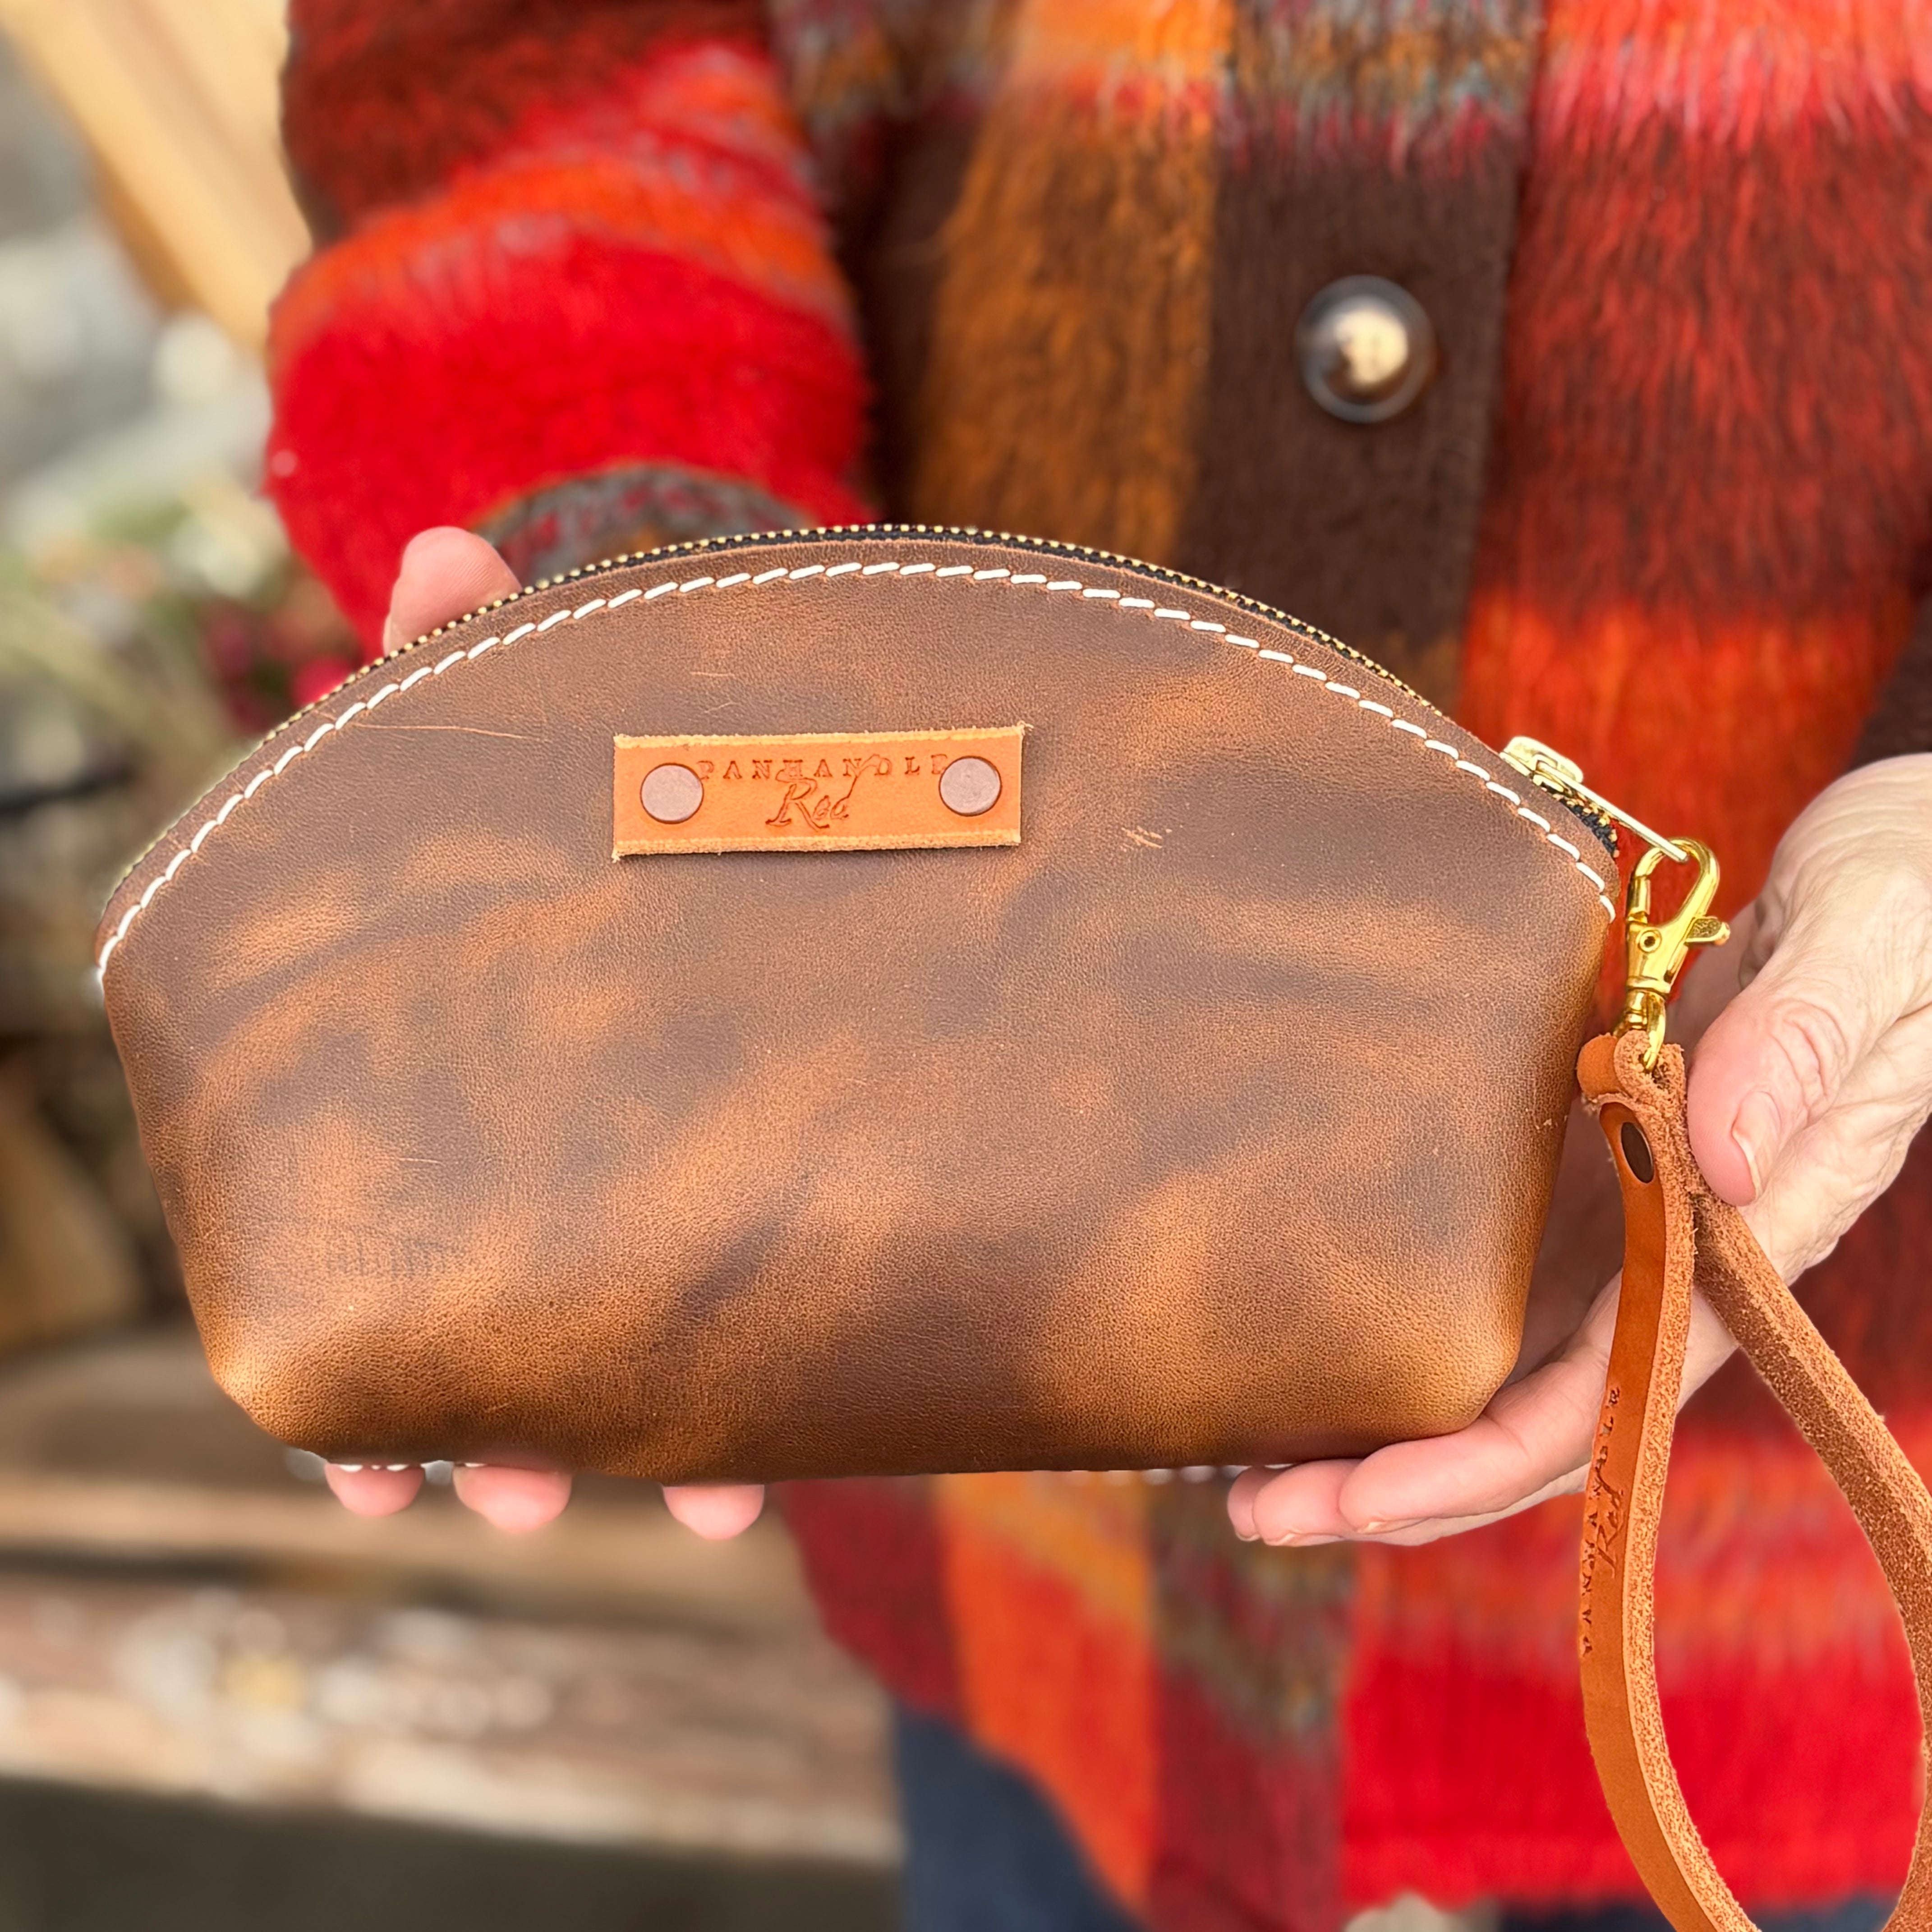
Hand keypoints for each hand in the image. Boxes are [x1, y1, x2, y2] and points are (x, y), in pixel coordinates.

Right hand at [322, 527, 766, 1541]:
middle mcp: (560, 1117)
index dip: (367, 1337)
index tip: (367, 1463)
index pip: (392, 1206)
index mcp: (477, 1044)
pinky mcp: (793, 1177)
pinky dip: (754, 1404)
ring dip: (632, 1435)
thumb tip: (446, 558)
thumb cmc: (668, 753)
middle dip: (495, 1420)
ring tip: (692, 1504)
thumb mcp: (574, 708)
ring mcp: (676, 1154)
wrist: (840, 782)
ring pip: (632, 1328)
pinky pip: (760, 1313)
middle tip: (509, 1499)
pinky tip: (762, 1468)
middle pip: (501, 1299)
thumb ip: (492, 656)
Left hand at [1230, 755, 1931, 1547]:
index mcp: (1758, 1239)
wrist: (1907, 870)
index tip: (1366, 1498)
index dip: (1484, 1462)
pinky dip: (1410, 1311)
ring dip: (1387, 1417)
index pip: (1611, 1397)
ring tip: (1250, 1454)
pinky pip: (1499, 1265)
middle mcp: (1685, 1254)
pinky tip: (1320, 1322)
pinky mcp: (1596, 1159)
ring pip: (1504, 1359)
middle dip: (1403, 1478)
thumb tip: (1723, 1165)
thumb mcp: (1866, 951)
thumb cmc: (1911, 902)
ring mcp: (1632, 1215)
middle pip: (1537, 1415)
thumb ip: (1800, 1048)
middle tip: (1256, 1509)